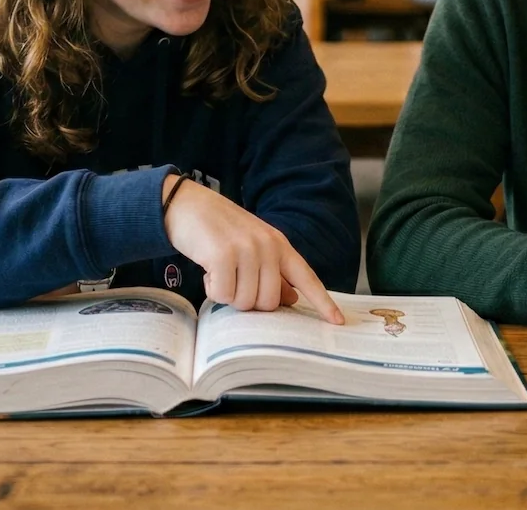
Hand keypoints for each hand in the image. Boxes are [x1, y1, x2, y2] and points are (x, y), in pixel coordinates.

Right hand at [163, 175, 342, 323]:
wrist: (187, 204)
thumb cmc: (220, 230)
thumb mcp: (252, 247)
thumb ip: (273, 272)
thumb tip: (292, 298)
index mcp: (279, 245)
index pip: (307, 277)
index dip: (323, 302)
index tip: (338, 322)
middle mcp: (268, 246)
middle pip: (270, 302)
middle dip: (249, 301)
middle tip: (233, 282)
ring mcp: (246, 249)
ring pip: (246, 302)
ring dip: (228, 296)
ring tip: (220, 273)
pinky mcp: (223, 255)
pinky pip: (223, 295)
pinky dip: (213, 290)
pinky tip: (208, 272)